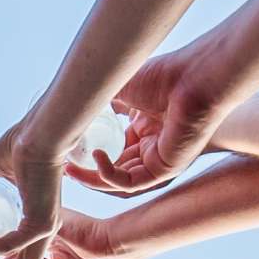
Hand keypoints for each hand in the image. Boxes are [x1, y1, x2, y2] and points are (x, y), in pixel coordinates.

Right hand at [76, 44, 230, 195]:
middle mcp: (152, 147)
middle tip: (64, 166)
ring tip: (71, 169)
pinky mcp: (165, 169)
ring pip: (120, 181)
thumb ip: (101, 101)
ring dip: (93, 178)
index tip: (67, 151)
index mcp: (145, 129)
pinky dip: (109, 175)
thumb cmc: (165, 75)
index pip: (114, 151)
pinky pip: (132, 183)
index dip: (89, 154)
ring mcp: (159, 160)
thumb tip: (79, 110)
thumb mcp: (122, 86)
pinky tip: (97, 158)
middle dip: (86, 173)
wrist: (194, 76)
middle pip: (114, 170)